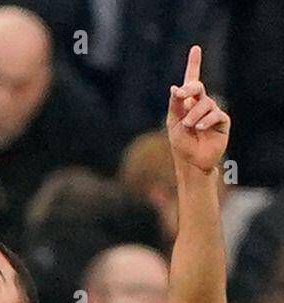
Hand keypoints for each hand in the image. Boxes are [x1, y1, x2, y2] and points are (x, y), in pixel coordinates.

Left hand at [167, 45, 229, 171]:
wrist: (192, 162)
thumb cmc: (181, 143)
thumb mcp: (173, 123)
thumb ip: (175, 105)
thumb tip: (175, 87)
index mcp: (188, 102)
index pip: (191, 80)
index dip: (194, 64)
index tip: (195, 48)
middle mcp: (201, 104)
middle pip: (198, 87)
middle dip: (189, 89)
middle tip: (180, 95)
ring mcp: (212, 111)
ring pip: (205, 103)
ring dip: (194, 114)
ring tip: (188, 126)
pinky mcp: (222, 121)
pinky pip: (216, 114)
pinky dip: (206, 120)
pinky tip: (200, 127)